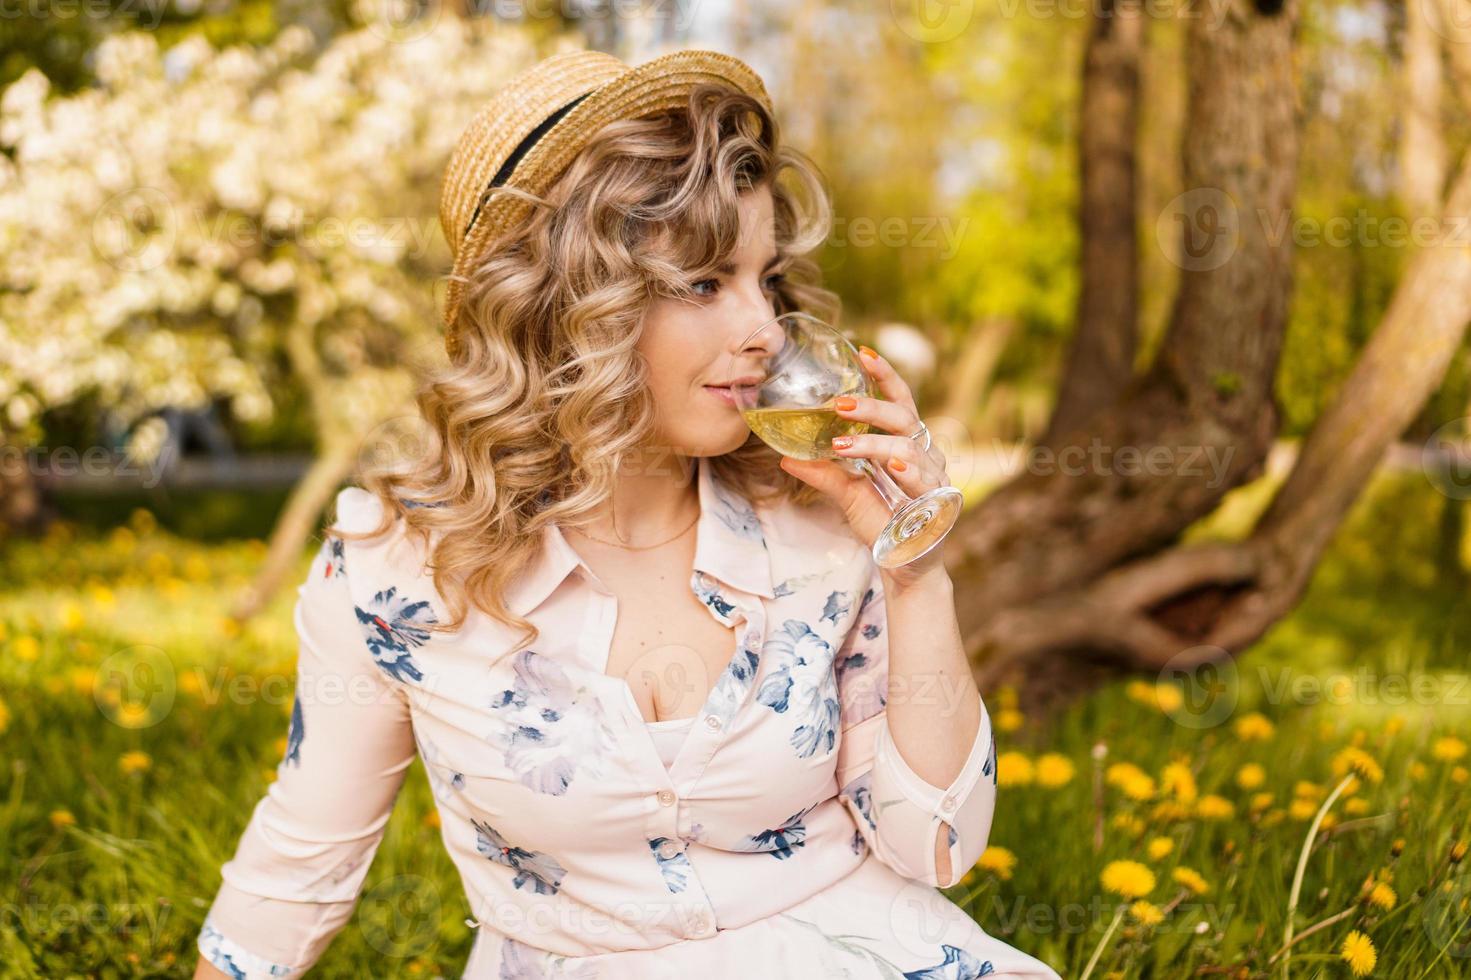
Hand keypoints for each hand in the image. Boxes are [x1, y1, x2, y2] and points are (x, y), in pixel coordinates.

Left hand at [778, 345, 952, 584]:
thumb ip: (824, 473)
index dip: (885, 377)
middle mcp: (927, 455)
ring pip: (912, 449)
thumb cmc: (883, 523)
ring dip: (877, 444)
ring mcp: (936, 479)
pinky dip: (909, 473)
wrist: (906, 567)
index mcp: (907, 444)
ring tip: (845, 445)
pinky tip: (893, 466)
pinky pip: (926, 483)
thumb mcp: (848, 494)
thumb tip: (785, 456)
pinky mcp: (941, 505)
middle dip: (873, 408)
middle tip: (839, 405)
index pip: (901, 402)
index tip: (864, 353)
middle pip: (905, 419)